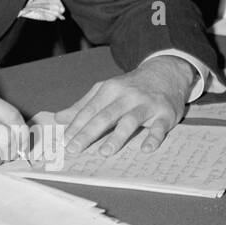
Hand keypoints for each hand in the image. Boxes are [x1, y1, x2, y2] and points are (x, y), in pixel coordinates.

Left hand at [56, 57, 195, 156]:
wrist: (166, 72)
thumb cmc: (130, 86)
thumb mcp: (106, 90)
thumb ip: (83, 105)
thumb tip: (59, 118)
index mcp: (110, 89)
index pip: (90, 110)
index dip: (76, 125)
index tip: (64, 141)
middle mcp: (128, 96)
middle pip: (105, 116)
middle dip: (88, 133)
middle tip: (75, 149)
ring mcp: (147, 104)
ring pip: (130, 121)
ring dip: (117, 137)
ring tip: (104, 152)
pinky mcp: (164, 114)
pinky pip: (159, 127)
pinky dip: (153, 138)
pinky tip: (146, 149)